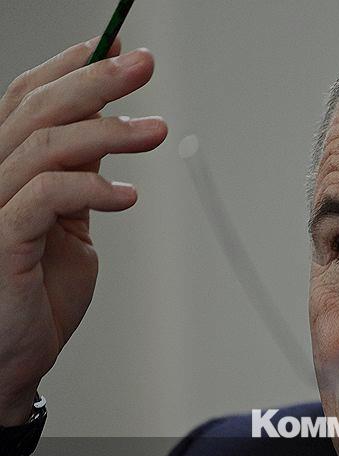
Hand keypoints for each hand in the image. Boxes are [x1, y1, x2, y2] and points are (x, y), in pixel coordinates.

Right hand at [0, 37, 166, 425]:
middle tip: (144, 65)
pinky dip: (91, 189)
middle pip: (37, 110)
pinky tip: (128, 196)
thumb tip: (110, 133)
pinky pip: (44, 196)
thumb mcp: (68, 225)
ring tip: (156, 130)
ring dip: (107, 132)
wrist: (11, 360)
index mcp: (7, 170)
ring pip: (44, 146)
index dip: (70, 67)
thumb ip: (80, 180)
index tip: (117, 45)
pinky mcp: (1, 242)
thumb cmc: (36, 295)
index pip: (29, 99)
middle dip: (95, 81)